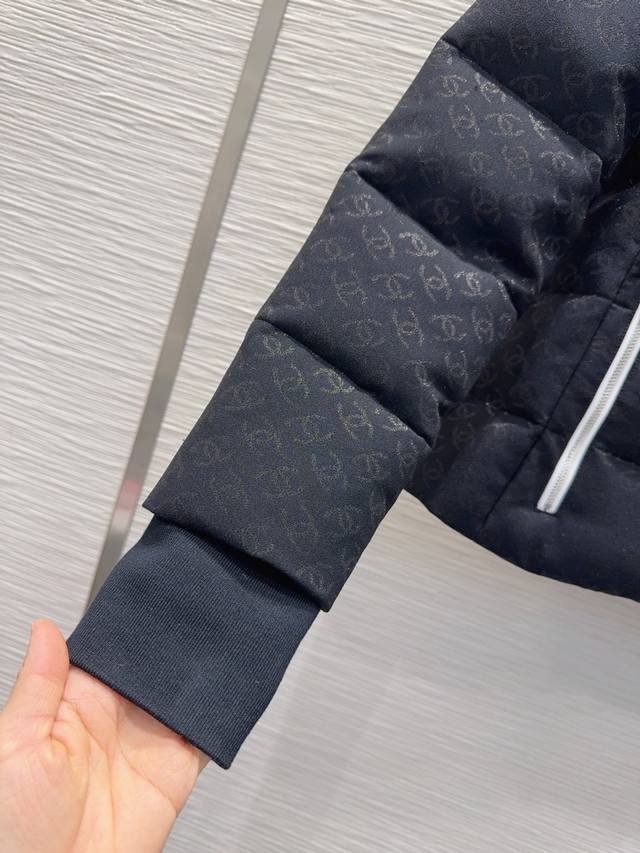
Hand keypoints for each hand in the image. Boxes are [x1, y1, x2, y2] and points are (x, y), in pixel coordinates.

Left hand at [0, 620, 207, 852]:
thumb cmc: (14, 834)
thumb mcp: (15, 749)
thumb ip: (38, 686)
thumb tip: (44, 630)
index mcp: (73, 703)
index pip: (108, 649)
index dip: (129, 624)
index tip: (150, 599)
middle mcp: (114, 717)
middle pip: (153, 664)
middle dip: (171, 642)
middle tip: (189, 618)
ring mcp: (148, 742)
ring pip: (184, 692)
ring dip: (198, 673)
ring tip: (211, 648)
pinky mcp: (177, 770)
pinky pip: (207, 733)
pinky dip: (220, 712)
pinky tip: (223, 692)